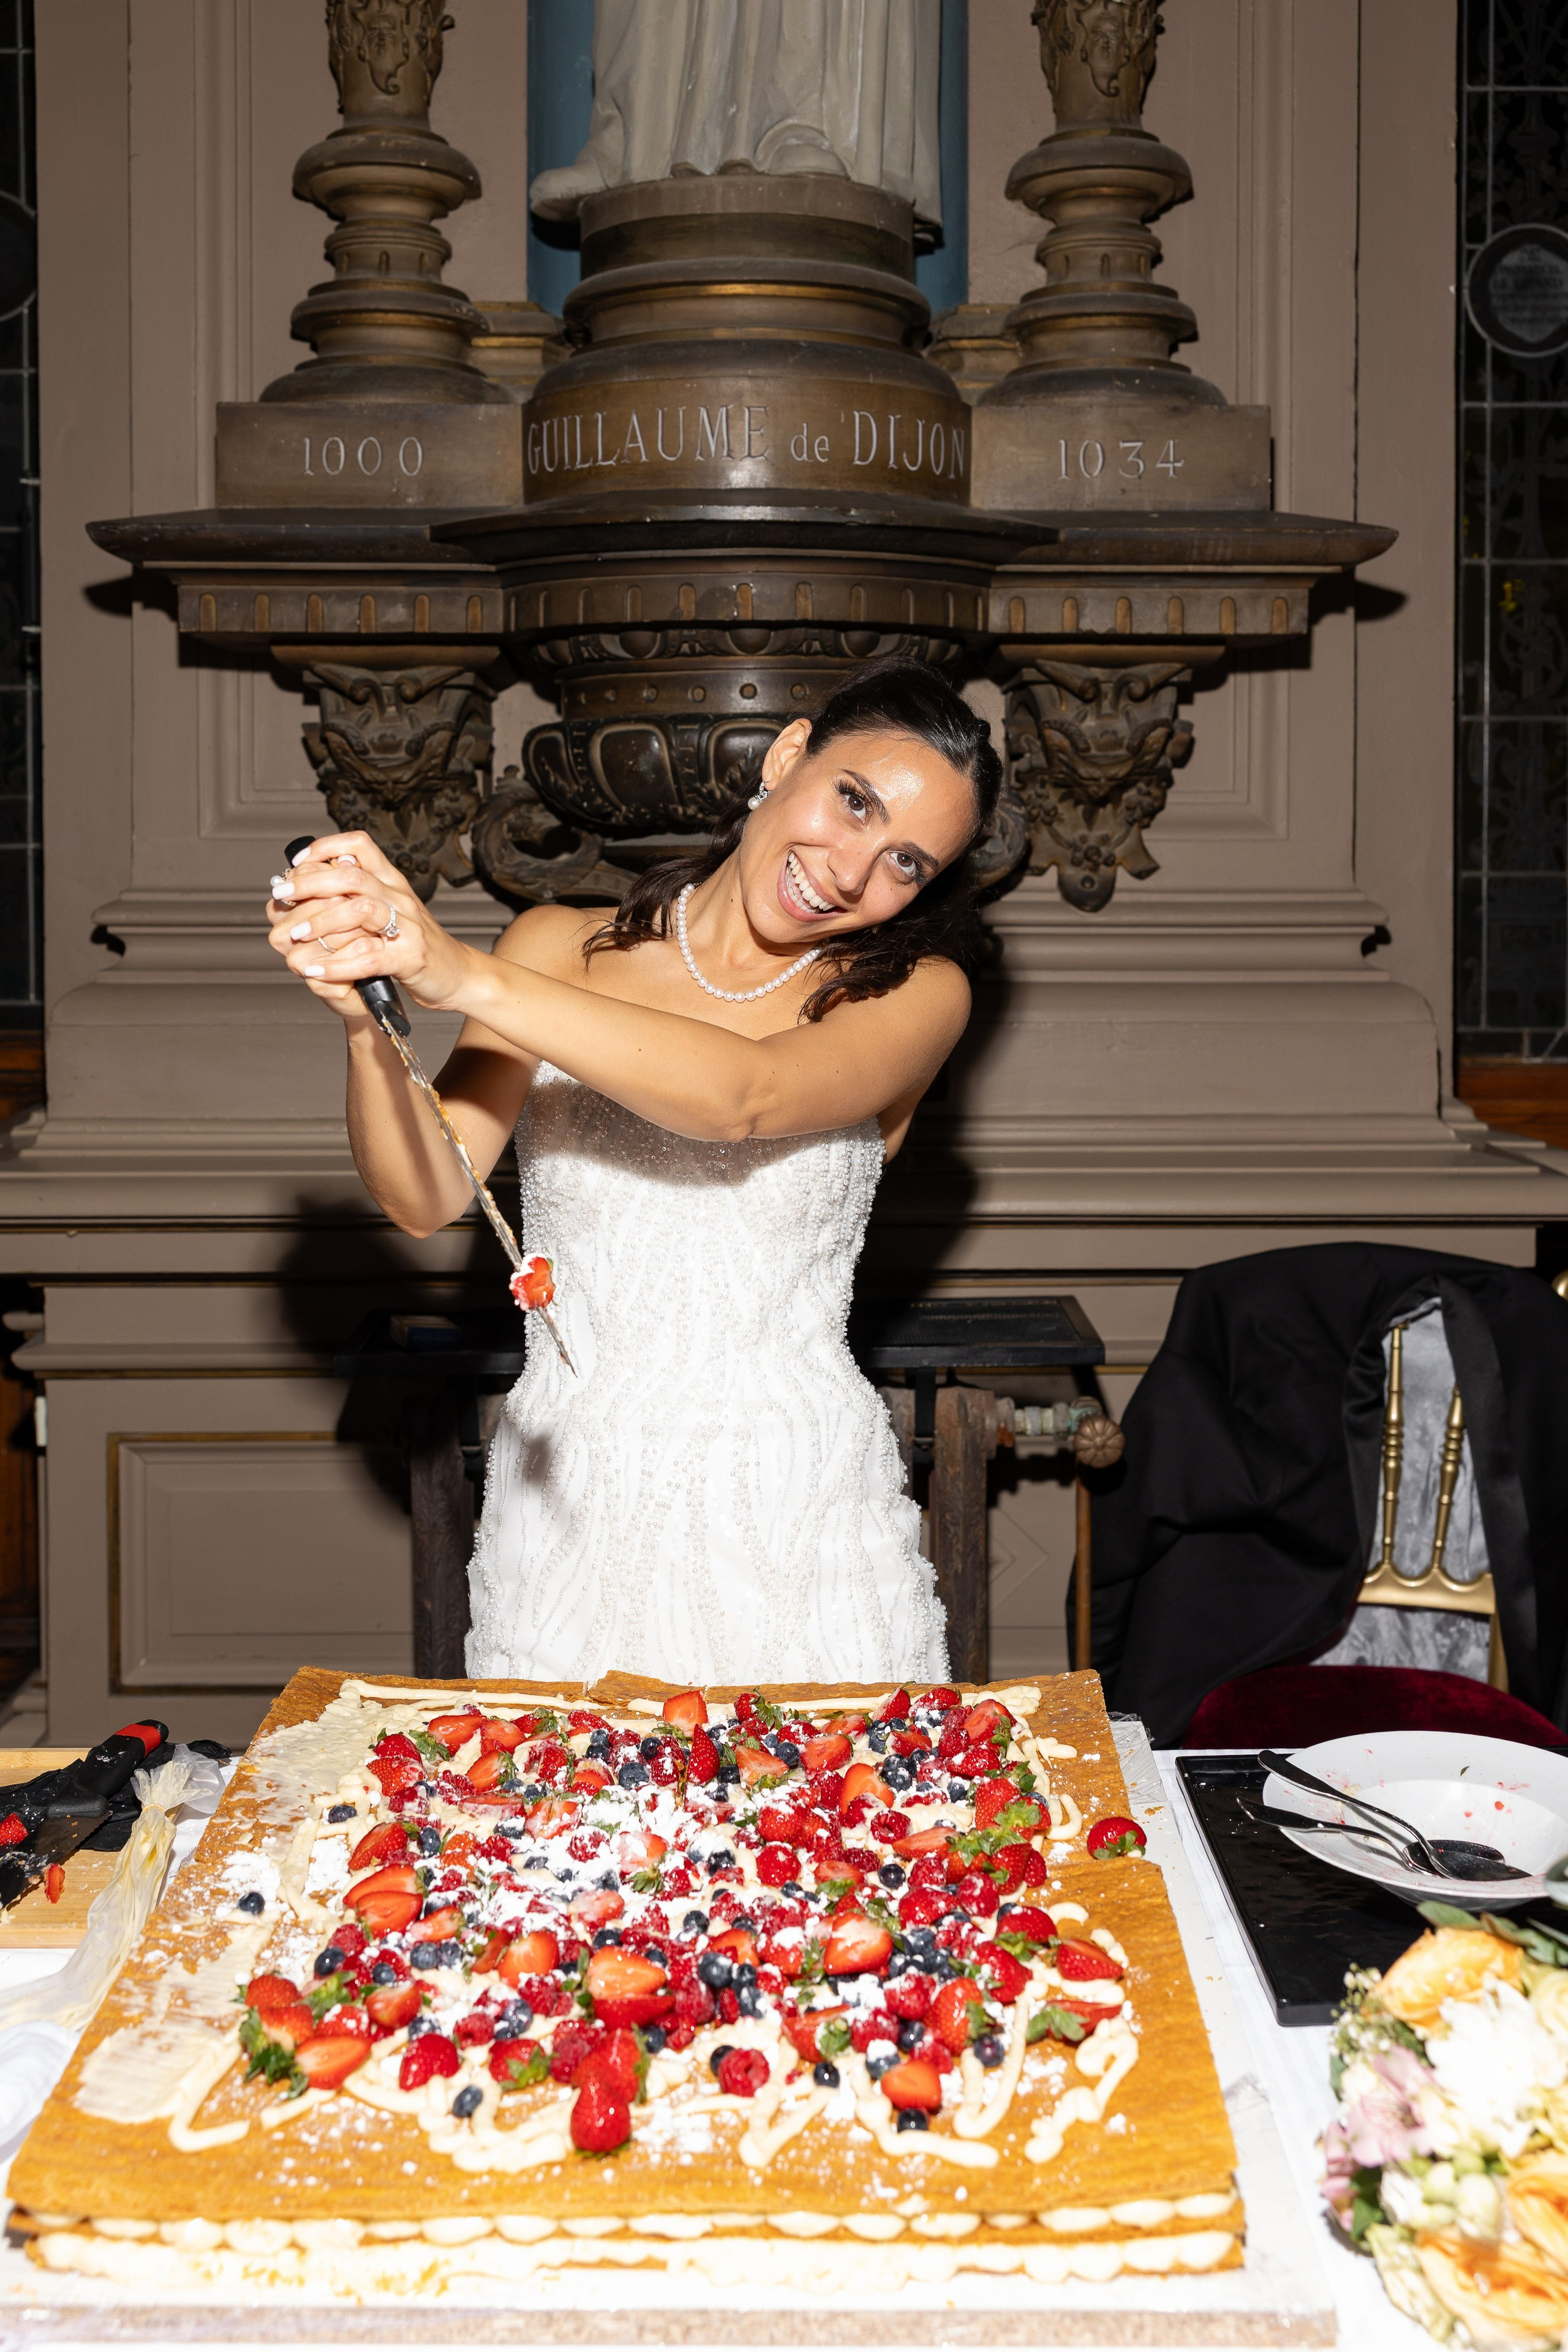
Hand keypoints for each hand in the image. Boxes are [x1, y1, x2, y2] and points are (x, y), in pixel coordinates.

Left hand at [264, 832, 472, 1014]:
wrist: (459, 974)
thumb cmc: (416, 944)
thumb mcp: (391, 910)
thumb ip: (360, 894)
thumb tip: (316, 878)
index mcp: (393, 882)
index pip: (360, 845)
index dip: (324, 847)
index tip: (296, 862)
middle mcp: (400, 898)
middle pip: (352, 876)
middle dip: (311, 882)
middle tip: (282, 893)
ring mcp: (408, 927)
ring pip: (360, 911)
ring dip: (321, 922)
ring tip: (295, 935)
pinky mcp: (411, 958)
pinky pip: (369, 957)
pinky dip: (337, 965)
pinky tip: (315, 970)